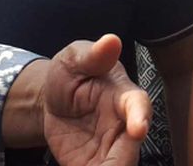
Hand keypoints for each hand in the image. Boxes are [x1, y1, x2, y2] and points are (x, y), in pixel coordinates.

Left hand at [43, 35, 150, 165]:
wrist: (52, 101)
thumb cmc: (71, 74)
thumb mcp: (73, 59)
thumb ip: (92, 55)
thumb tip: (111, 40)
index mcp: (122, 95)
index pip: (139, 104)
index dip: (140, 116)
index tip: (139, 129)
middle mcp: (123, 124)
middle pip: (132, 146)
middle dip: (124, 160)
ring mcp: (109, 147)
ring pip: (119, 165)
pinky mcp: (93, 165)